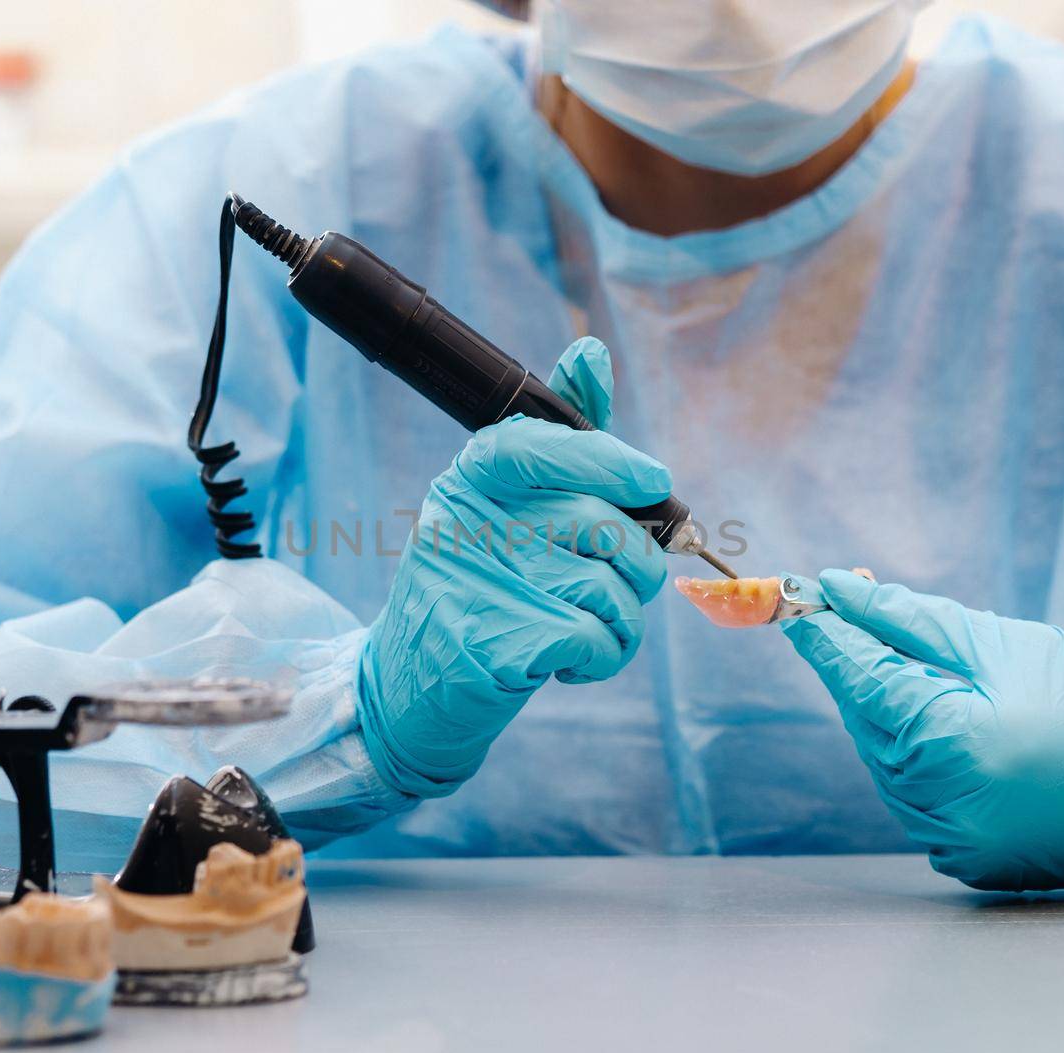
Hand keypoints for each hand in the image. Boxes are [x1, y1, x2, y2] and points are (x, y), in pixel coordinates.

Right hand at [357, 337, 669, 796]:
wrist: (410, 688)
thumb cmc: (478, 588)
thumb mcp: (503, 509)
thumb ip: (557, 443)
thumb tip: (591, 353)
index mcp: (471, 478)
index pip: (544, 444)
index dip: (610, 460)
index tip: (653, 481)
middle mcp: (469, 521)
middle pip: (602, 524)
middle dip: (637, 564)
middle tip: (617, 586)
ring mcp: (482, 582)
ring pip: (611, 587)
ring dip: (620, 620)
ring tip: (583, 629)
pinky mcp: (498, 644)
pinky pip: (598, 637)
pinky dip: (604, 657)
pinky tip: (570, 663)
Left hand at [785, 569, 1063, 890]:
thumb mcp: (1007, 644)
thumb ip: (909, 620)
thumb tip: (836, 589)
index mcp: (954, 742)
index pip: (859, 679)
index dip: (824, 636)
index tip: (792, 598)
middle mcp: (942, 804)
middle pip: (866, 720)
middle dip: (858, 667)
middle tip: (853, 612)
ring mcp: (952, 843)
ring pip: (883, 761)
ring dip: (888, 715)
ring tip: (928, 675)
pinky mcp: (967, 864)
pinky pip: (913, 799)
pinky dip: (917, 760)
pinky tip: (950, 731)